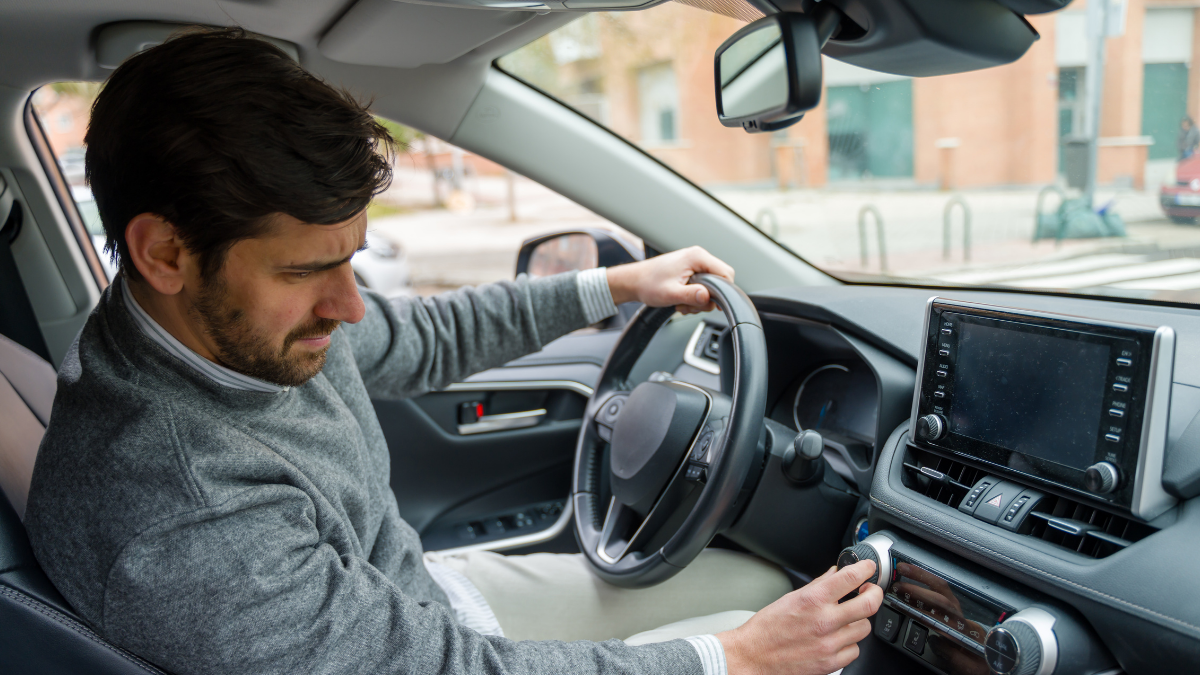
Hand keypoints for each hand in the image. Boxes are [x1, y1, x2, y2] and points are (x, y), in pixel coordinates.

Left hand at [605, 246, 734, 313]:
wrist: (634, 281)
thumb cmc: (648, 283)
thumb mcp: (670, 294)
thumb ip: (691, 295)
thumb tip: (708, 297)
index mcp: (697, 257)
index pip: (726, 273)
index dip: (723, 291)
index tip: (713, 304)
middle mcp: (698, 257)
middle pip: (720, 281)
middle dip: (708, 298)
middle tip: (691, 304)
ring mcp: (694, 264)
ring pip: (711, 286)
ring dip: (698, 300)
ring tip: (681, 303)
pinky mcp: (690, 271)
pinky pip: (701, 286)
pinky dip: (693, 297)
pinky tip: (680, 300)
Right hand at [717, 560, 883, 674]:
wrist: (753, 656)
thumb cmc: (767, 628)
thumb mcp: (791, 598)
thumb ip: (818, 585)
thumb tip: (836, 574)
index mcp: (813, 600)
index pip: (850, 577)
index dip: (865, 568)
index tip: (867, 567)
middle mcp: (824, 621)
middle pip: (869, 604)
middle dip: (875, 593)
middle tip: (870, 590)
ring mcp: (830, 644)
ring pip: (864, 628)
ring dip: (858, 620)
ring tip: (846, 619)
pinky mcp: (831, 663)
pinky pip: (854, 650)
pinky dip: (849, 643)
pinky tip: (837, 638)